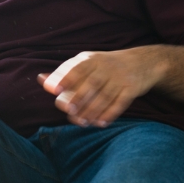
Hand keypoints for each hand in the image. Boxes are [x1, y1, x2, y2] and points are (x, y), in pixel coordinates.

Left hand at [40, 49, 165, 127]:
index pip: (78, 68)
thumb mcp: (87, 62)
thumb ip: (65, 72)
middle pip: (91, 83)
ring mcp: (121, 78)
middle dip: (79, 98)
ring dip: (93, 111)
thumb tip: (41, 79)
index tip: (54, 90)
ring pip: (105, 96)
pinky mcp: (132, 89)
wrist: (143, 62)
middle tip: (69, 111)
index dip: (66, 79)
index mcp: (91, 59)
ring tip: (82, 122)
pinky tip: (101, 123)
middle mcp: (106, 67)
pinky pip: (121, 103)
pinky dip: (111, 113)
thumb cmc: (106, 65)